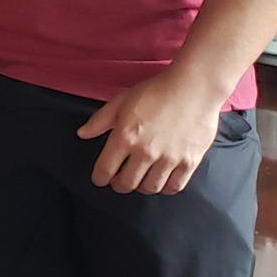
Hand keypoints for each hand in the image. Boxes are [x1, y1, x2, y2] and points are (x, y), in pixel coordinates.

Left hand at [78, 72, 223, 193]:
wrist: (193, 88)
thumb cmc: (157, 91)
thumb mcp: (121, 101)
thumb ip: (99, 120)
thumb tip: (82, 134)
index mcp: (125, 137)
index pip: (105, 169)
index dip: (99, 178)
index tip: (100, 179)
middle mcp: (146, 152)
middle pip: (127, 183)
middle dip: (119, 184)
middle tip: (119, 180)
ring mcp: (169, 159)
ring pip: (150, 188)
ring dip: (141, 187)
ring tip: (140, 178)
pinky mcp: (189, 162)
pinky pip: (174, 186)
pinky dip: (164, 188)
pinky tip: (160, 180)